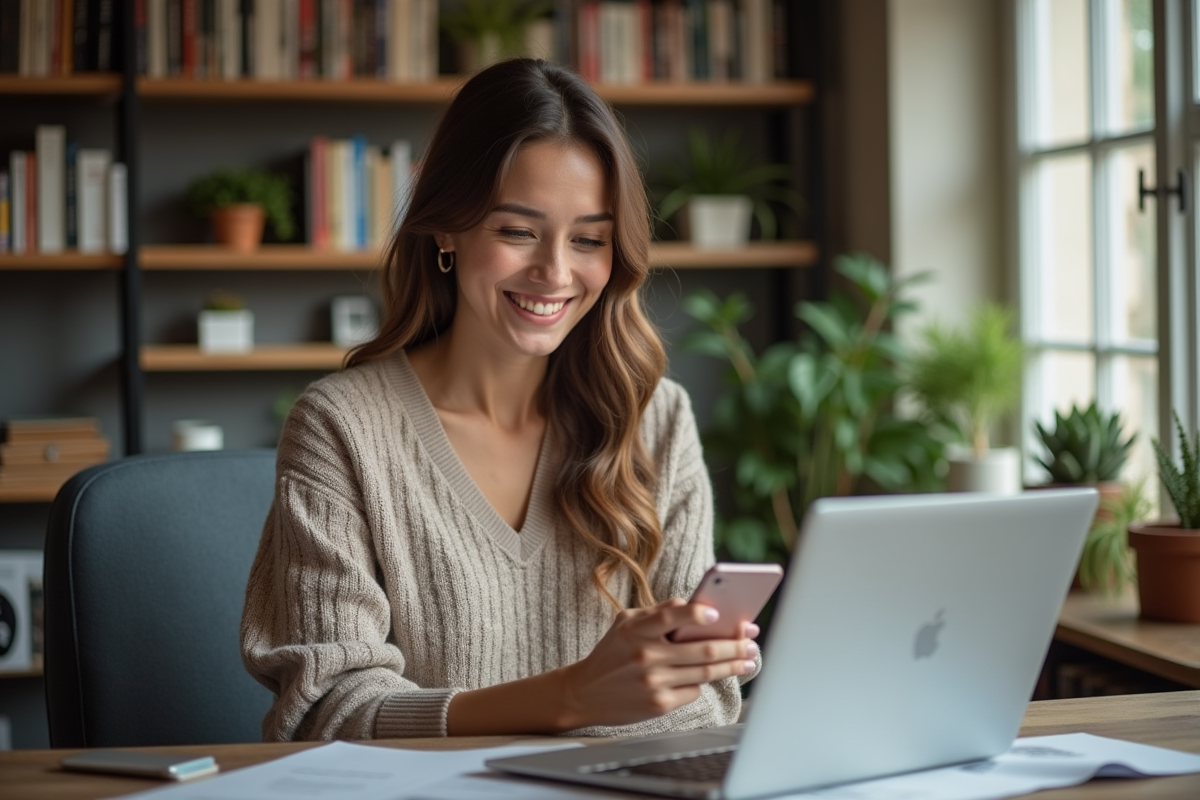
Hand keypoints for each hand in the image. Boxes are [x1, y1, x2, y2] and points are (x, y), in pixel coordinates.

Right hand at [556, 598, 758, 728]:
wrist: (583, 693)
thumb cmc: (612, 653)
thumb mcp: (625, 624)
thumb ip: (657, 613)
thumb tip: (695, 607)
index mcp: (635, 630)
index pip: (670, 615)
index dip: (696, 613)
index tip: (718, 613)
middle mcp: (645, 656)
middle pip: (702, 649)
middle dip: (733, 645)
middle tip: (751, 640)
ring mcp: (653, 682)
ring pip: (705, 672)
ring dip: (732, 665)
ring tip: (747, 660)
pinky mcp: (659, 704)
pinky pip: (693, 691)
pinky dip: (703, 682)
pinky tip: (711, 677)